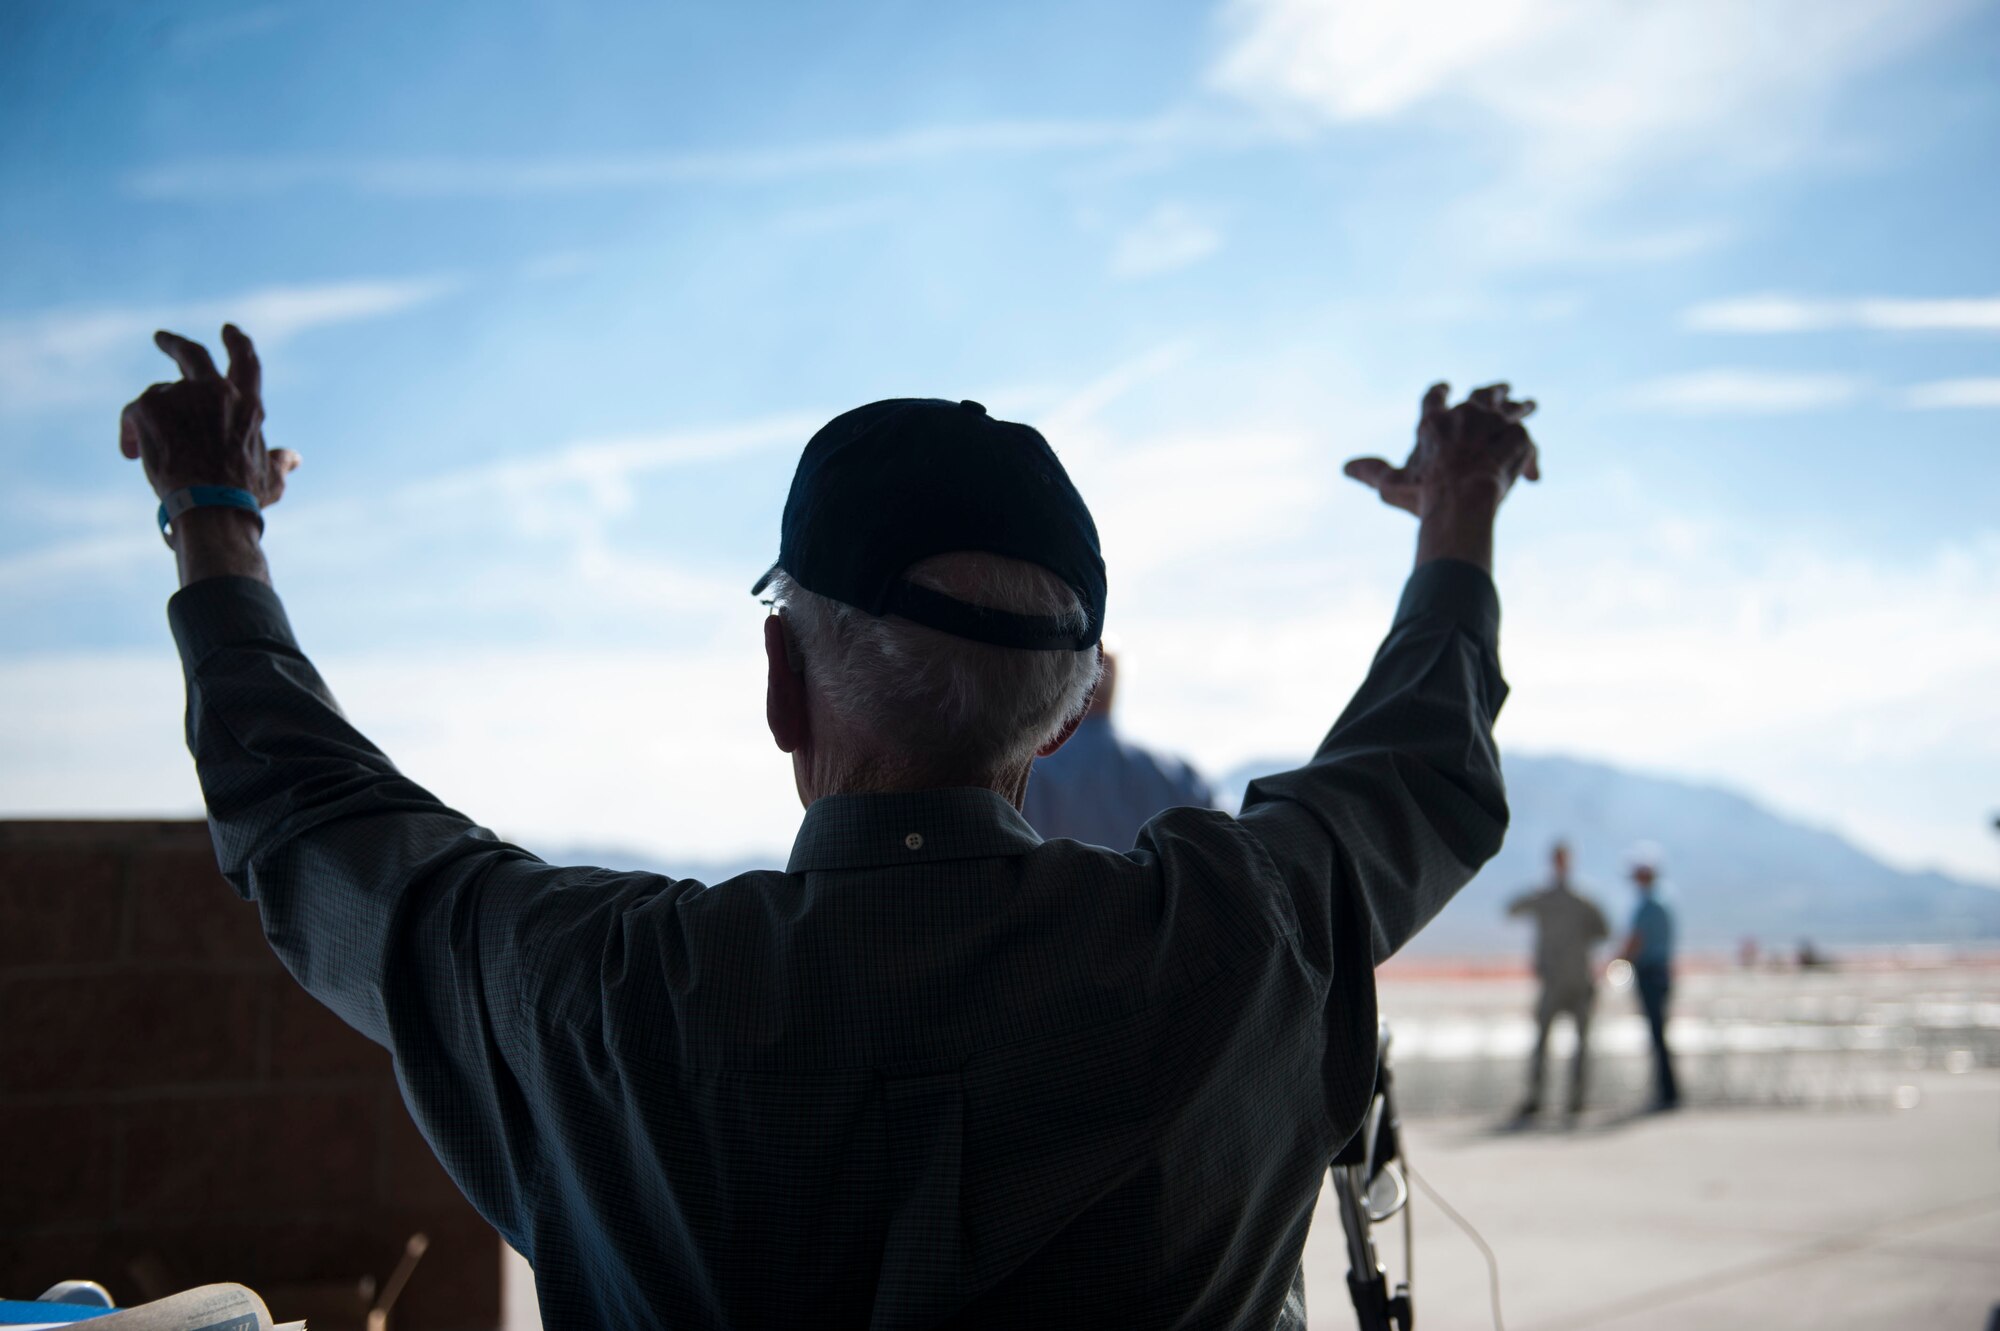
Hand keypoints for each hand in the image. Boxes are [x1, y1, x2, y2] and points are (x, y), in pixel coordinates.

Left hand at [119, 325, 300, 504]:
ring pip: (158, 396)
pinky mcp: (150, 405)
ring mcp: (182, 395)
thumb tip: (294, 458)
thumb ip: (279, 462)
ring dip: (152, 418)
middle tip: (161, 337)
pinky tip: (133, 454)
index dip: (238, 342)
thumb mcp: (270, 479)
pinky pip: (133, 413)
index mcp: (248, 405)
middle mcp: (217, 391)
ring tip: (147, 450)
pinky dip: (132, 432)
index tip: (229, 330)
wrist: (210, 506)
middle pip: (191, 353)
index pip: (245, 361)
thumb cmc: (243, 498)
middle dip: (174, 343)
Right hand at [1343, 381, 1539, 518]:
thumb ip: (1372, 472)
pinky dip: (1529, 459)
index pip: (1435, 396)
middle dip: (1491, 392)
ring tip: (1529, 405)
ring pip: (1512, 406)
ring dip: (1520, 406)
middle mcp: (1466, 414)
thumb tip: (1345, 467)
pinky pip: (1527, 444)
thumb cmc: (1424, 495)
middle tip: (1500, 389)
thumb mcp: (1392, 485)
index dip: (1440, 391)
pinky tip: (1533, 477)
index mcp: (1434, 422)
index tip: (1445, 387)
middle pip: (1482, 393)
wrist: (1462, 500)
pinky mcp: (1519, 437)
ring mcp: (1495, 423)